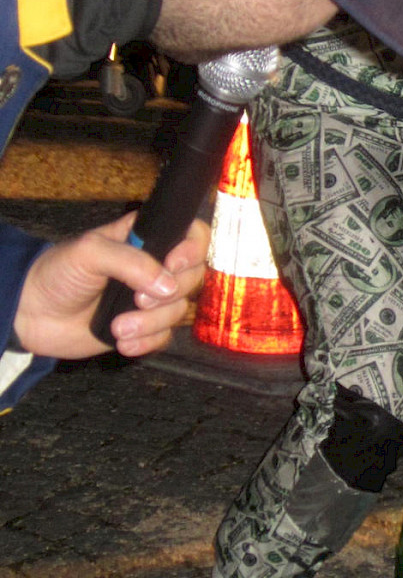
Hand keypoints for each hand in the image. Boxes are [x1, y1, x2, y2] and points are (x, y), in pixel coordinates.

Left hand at [14, 214, 209, 360]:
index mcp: (146, 239)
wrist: (33, 314)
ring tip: (117, 326)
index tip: (173, 265)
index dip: (192, 250)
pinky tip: (122, 341)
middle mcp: (156, 266)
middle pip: (194, 276)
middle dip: (169, 294)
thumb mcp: (89, 252)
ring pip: (179, 311)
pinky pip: (165, 337)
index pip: (192, 235)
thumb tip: (167, 284)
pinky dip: (146, 341)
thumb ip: (131, 262)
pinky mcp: (144, 328)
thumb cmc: (57, 273)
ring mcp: (151, 299)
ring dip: (150, 323)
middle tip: (137, 299)